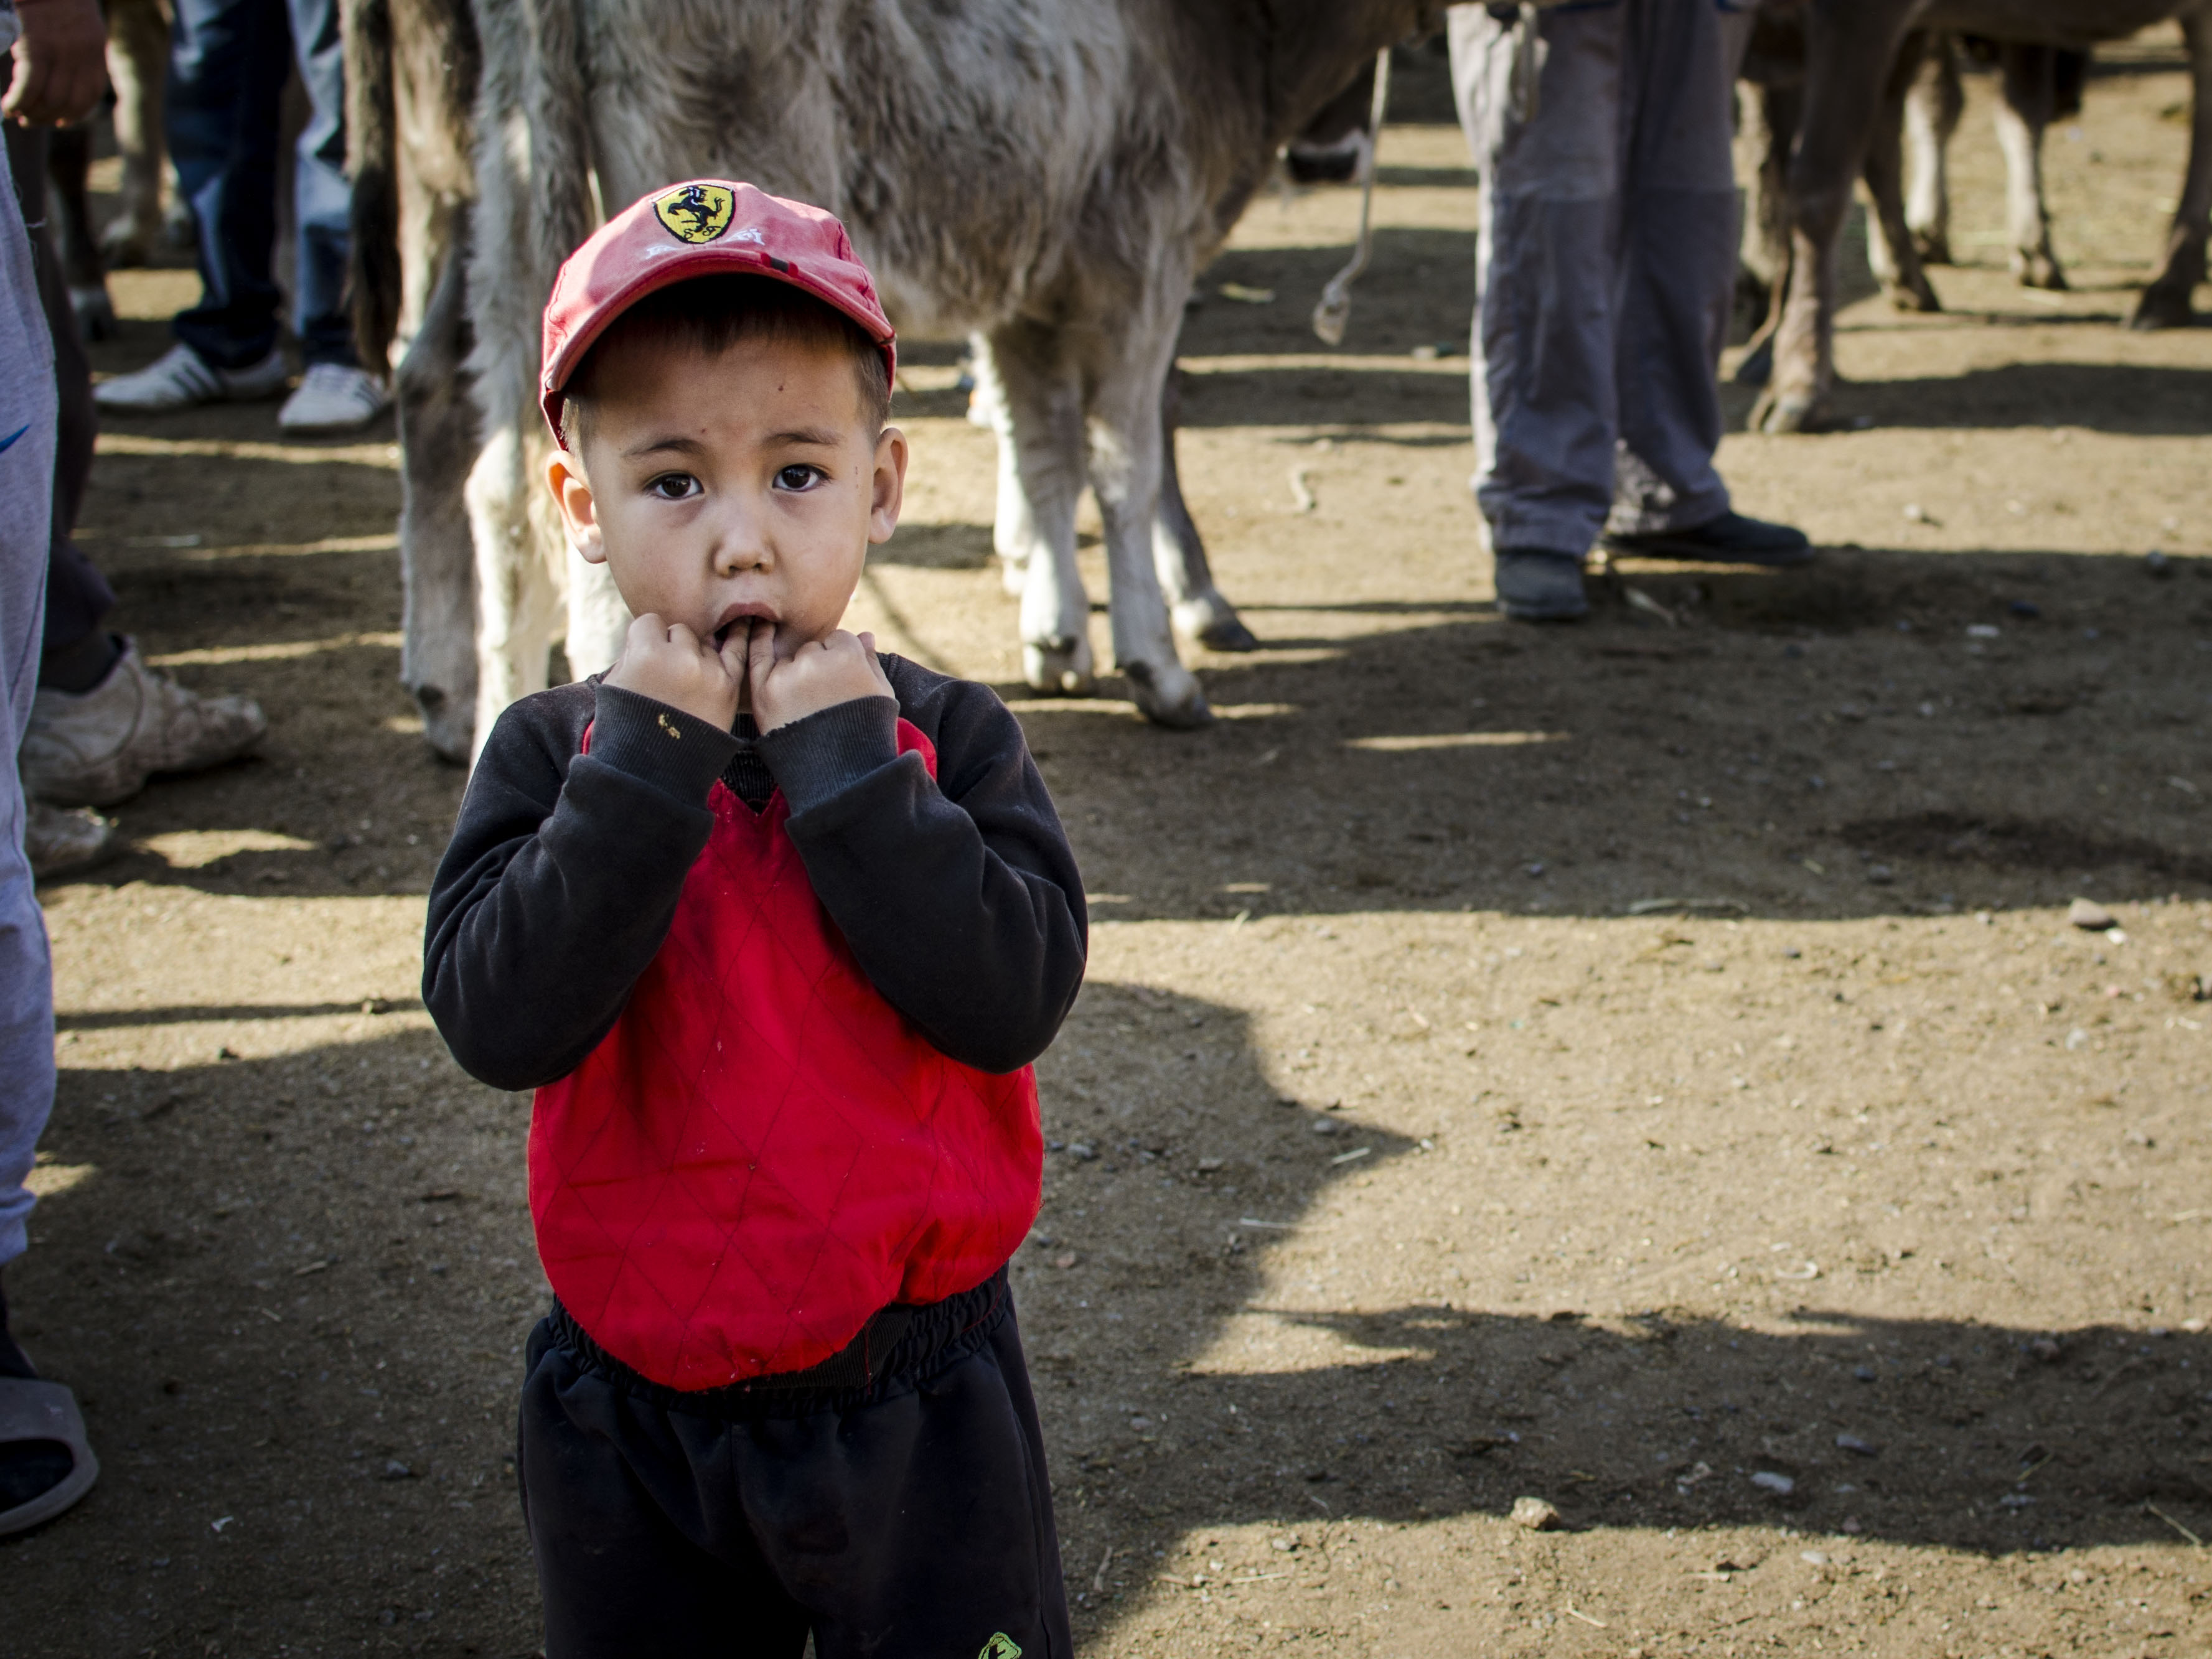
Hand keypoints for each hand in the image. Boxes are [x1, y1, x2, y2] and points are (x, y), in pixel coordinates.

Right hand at [6, 0, 107, 127]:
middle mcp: (84, 55)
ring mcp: (62, 51)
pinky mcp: (37, 45)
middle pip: (70, 102)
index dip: (74, 114)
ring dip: (31, 112)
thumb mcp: (77, 22)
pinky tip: (8, 106)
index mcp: (95, 49)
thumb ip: (77, 49)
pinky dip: (19, 100)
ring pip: (50, 98)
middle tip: (29, 121)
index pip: (90, 94)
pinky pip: (30, 85)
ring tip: (15, 113)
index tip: (59, 121)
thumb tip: (62, 79)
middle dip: (47, 117)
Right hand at [601, 613, 745, 729]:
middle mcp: (680, 657)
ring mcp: (708, 671)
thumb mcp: (615, 682)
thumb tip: (653, 633)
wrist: (655, 770)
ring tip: (688, 683)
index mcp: (646, 653)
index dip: (647, 639)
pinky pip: (737, 652)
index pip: (651, 623)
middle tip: (668, 676)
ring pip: (704, 643)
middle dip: (673, 647)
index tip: (646, 656)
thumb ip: (633, 651)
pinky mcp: (729, 687)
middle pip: (680, 632)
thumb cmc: (628, 725)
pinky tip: (748, 623)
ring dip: (697, 655)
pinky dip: (740, 638)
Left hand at [746, 625, 892, 731]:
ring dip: (795, 671)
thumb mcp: (880, 694)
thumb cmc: (866, 733)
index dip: (842, 658)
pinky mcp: (764, 692)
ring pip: (789, 658)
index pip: (840, 640)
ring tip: (806, 705)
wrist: (839, 776)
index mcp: (848, 657)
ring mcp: (786, 676)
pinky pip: (757, 657)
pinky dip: (759, 642)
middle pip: (813, 649)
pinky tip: (759, 628)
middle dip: (819, 665)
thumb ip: (870, 661)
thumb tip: (865, 635)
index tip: (843, 679)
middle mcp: (815, 661)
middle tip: (824, 697)